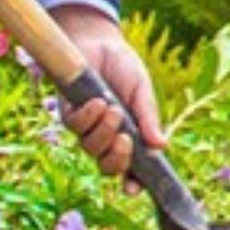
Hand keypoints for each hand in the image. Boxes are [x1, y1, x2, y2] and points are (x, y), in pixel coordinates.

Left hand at [51, 4, 165, 178]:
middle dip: (117, 159)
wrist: (98, 41)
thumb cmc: (123, 67)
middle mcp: (106, 136)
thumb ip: (149, 119)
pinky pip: (76, 127)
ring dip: (104, 133)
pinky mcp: (68, 113)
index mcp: (129, 135)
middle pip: (108, 167)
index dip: (133, 183)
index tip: (135, 188)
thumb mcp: (143, 93)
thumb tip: (161, 146)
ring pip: (91, 149)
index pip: (131, 168)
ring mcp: (86, 127)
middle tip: (126, 139)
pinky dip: (88, 117)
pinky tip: (98, 102)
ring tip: (113, 108)